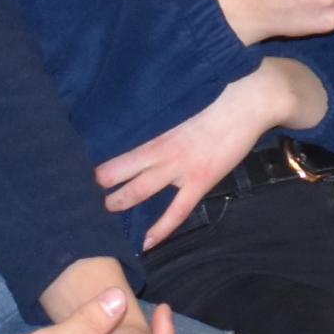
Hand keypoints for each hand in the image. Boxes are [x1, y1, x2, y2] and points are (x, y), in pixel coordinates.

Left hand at [96, 63, 316, 246]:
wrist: (252, 98)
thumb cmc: (218, 91)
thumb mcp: (182, 98)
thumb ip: (162, 110)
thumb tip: (140, 108)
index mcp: (157, 127)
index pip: (119, 146)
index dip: (100, 158)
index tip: (81, 162)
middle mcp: (163, 150)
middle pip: (122, 170)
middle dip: (103, 182)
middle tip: (84, 190)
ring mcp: (182, 168)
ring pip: (141, 190)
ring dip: (121, 201)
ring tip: (104, 211)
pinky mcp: (201, 180)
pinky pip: (177, 212)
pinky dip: (161, 228)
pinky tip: (146, 242)